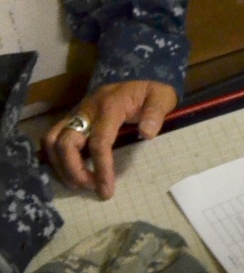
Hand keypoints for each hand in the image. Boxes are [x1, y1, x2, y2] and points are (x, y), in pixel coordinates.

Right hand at [43, 80, 178, 198]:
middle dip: (73, 171)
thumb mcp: (162, 98)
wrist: (138, 82)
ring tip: (79, 184)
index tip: (106, 190)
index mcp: (110, 105)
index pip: (99, 141)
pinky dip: (56, 159)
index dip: (100, 168)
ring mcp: (75, 114)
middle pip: (64, 142)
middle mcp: (86, 109)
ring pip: (51, 141)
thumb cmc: (150, 94)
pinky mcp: (70, 120)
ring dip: (60, 167)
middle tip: (91, 188)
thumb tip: (146, 133)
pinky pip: (51, 140)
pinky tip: (71, 173)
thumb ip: (156, 113)